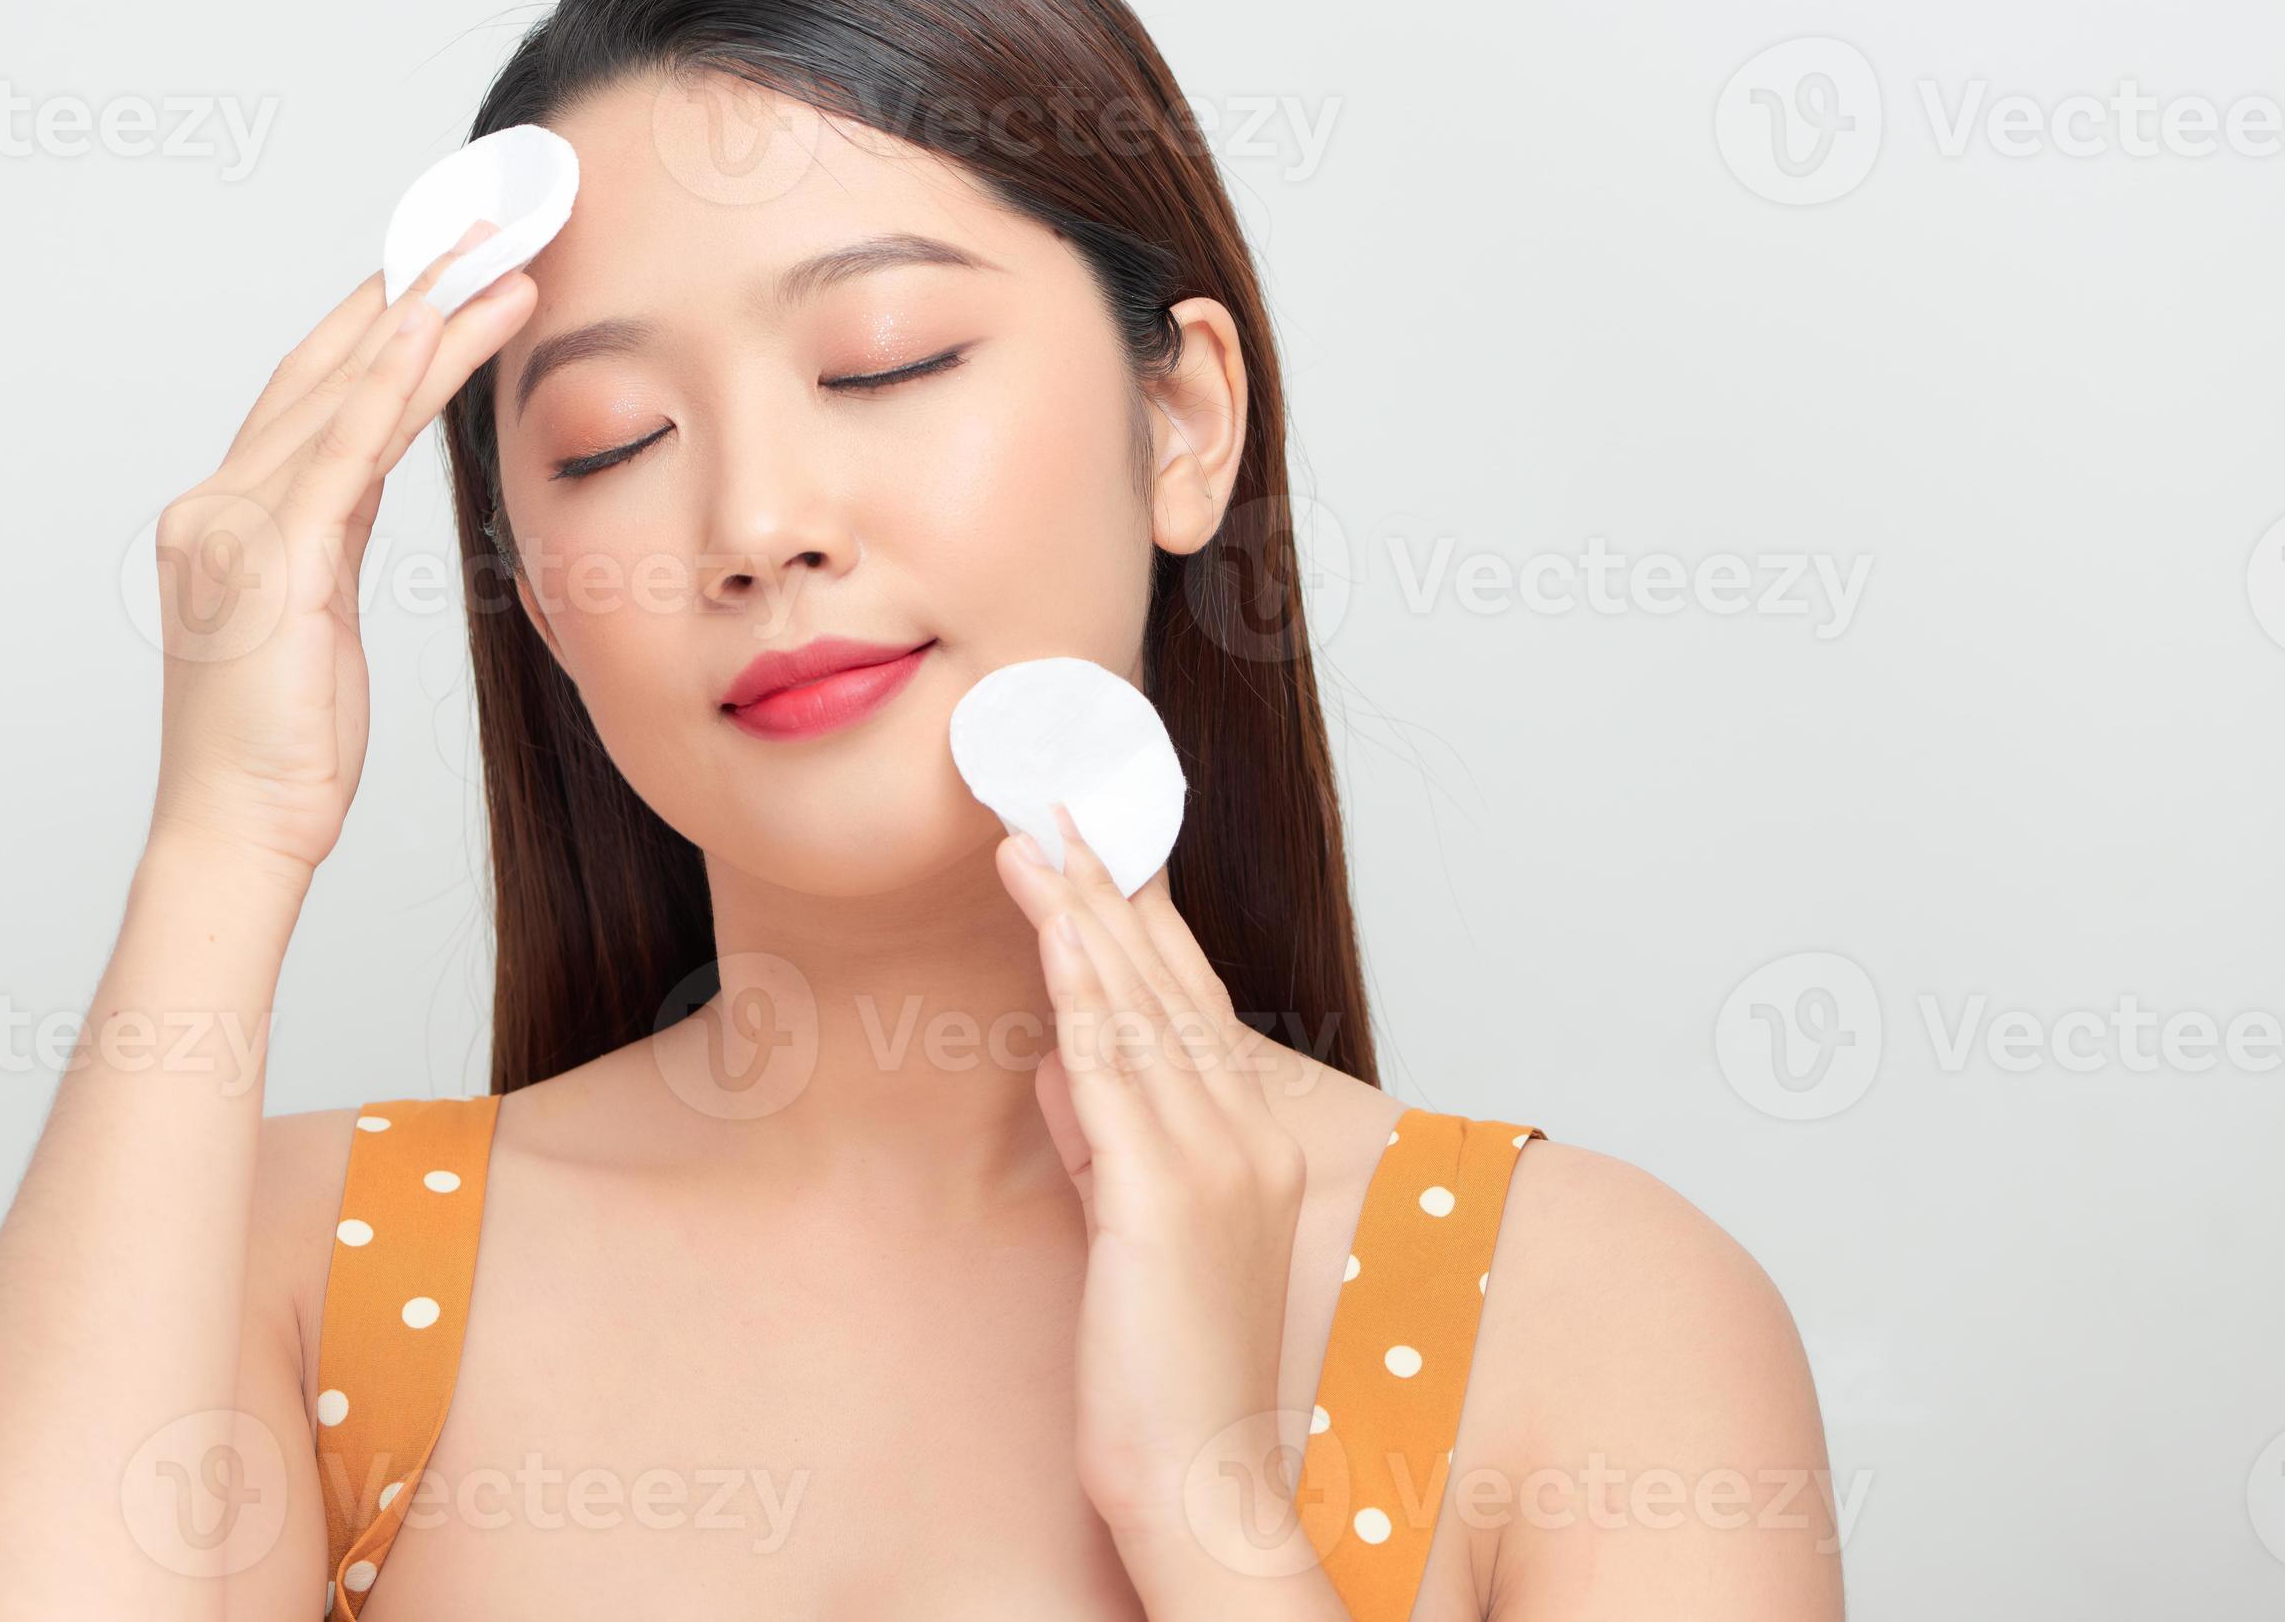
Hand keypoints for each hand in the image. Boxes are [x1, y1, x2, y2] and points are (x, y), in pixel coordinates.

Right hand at [144, 223, 537, 876]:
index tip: (439, 264)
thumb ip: (328, 537)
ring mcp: (231, 525)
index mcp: (224, 518)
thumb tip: (359, 477)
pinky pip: (342, 446)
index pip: (310, 393)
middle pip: (324, 368)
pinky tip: (441, 324)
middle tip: (482, 226)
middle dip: (408, 290)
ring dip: (426, 316)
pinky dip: (393, 378)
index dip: (374, 322)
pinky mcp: (268, 557)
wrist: (239, 831)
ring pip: (343, 391)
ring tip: (497, 259)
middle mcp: (214, 504)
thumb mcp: (314, 621)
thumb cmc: (281, 749)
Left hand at [995, 805, 1311, 1558]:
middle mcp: (1246, 1134)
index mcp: (1252, 1140)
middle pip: (1167, 983)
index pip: (1193, 1000)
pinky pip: (1114, 1065)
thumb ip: (1104, 1137)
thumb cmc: (1163, 1368)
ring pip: (1138, 1005)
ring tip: (1032, 838)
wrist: (1200, 1479)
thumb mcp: (1129, 1224)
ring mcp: (1213, 1159)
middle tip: (1052, 806)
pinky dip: (1080, 986)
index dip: (1144, 917)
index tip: (1103, 845)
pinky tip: (1051, 930)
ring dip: (1081, 912)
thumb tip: (1062, 1058)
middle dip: (1106, 888)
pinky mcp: (1164, 1193)